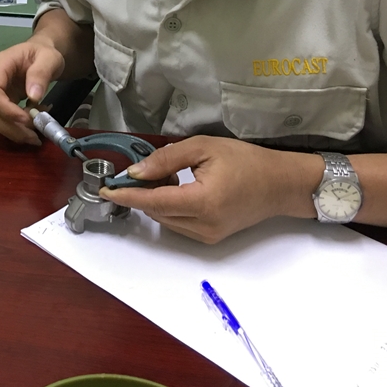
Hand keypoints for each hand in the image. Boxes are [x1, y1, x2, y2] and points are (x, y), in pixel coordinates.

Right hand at [0, 40, 65, 144]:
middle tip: (35, 136)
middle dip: (12, 127)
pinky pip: (3, 120)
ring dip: (15, 132)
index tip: (26, 120)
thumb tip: (33, 96)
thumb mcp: (49, 58)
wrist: (40, 54)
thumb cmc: (43, 53)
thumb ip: (41, 73)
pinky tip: (36, 123)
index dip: (6, 110)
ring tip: (38, 134)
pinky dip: (19, 128)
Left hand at [101, 136, 317, 243]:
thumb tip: (136, 172)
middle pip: (156, 212)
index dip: (127, 196)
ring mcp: (208, 235)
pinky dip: (169, 208)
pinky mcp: (211, 238)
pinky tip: (176, 189)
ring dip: (155, 201)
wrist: (280, 184)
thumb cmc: (246, 161)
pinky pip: (178, 224)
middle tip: (140, 170)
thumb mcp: (204, 148)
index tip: (106, 189)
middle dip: (141, 194)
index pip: (153, 202)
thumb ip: (167, 159)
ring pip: (165, 220)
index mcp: (202, 202)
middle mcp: (203, 225)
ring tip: (164, 177)